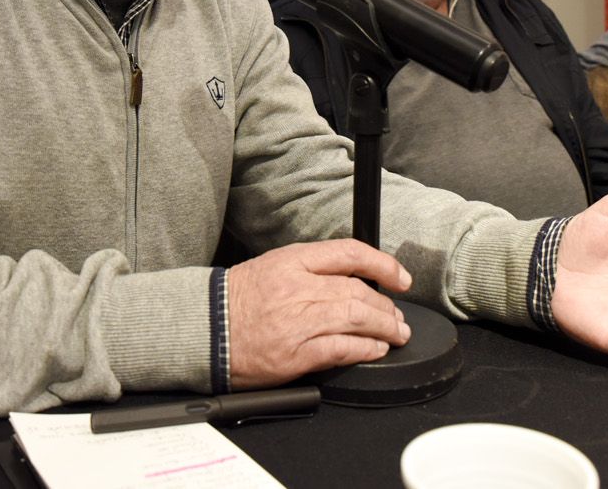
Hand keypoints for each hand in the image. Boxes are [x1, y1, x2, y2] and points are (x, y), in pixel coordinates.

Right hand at [226, 239, 412, 388]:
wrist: (206, 329)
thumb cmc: (238, 300)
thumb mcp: (275, 267)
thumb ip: (314, 271)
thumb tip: (355, 282)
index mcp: (292, 260)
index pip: (349, 254)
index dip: (383, 264)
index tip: (401, 277)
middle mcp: (297, 287)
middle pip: (359, 291)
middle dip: (387, 306)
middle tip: (397, 316)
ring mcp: (296, 321)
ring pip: (356, 318)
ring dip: (384, 328)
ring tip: (395, 333)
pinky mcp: (295, 353)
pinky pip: (342, 349)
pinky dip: (366, 349)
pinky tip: (375, 349)